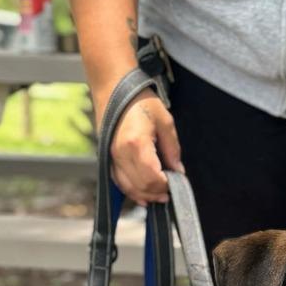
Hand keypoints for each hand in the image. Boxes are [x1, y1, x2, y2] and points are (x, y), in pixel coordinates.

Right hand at [106, 90, 183, 205]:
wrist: (113, 89)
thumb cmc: (140, 101)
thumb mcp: (165, 122)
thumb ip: (172, 149)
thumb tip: (178, 171)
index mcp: (136, 143)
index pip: (152, 177)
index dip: (165, 185)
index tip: (175, 184)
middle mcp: (121, 153)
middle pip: (141, 185)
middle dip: (156, 192)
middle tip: (169, 192)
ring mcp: (111, 157)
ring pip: (128, 187)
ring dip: (145, 195)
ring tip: (158, 196)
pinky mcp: (107, 158)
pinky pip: (119, 182)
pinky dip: (131, 191)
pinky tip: (142, 194)